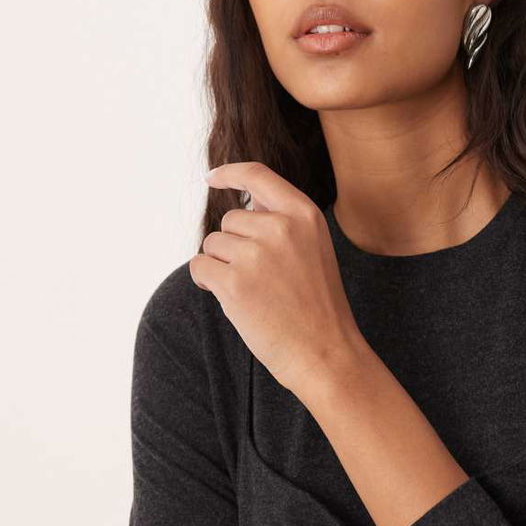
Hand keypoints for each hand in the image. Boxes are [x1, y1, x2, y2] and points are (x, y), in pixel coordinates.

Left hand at [189, 161, 364, 395]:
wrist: (325, 352)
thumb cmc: (318, 306)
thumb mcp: (314, 249)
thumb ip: (284, 223)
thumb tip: (245, 205)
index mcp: (304, 215)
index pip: (257, 176)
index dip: (229, 173)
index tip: (212, 178)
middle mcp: (280, 227)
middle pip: (229, 219)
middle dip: (234, 245)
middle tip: (260, 278)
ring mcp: (256, 254)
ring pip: (213, 244)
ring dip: (222, 266)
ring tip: (252, 292)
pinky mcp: (234, 282)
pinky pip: (199, 267)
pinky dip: (206, 282)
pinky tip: (232, 301)